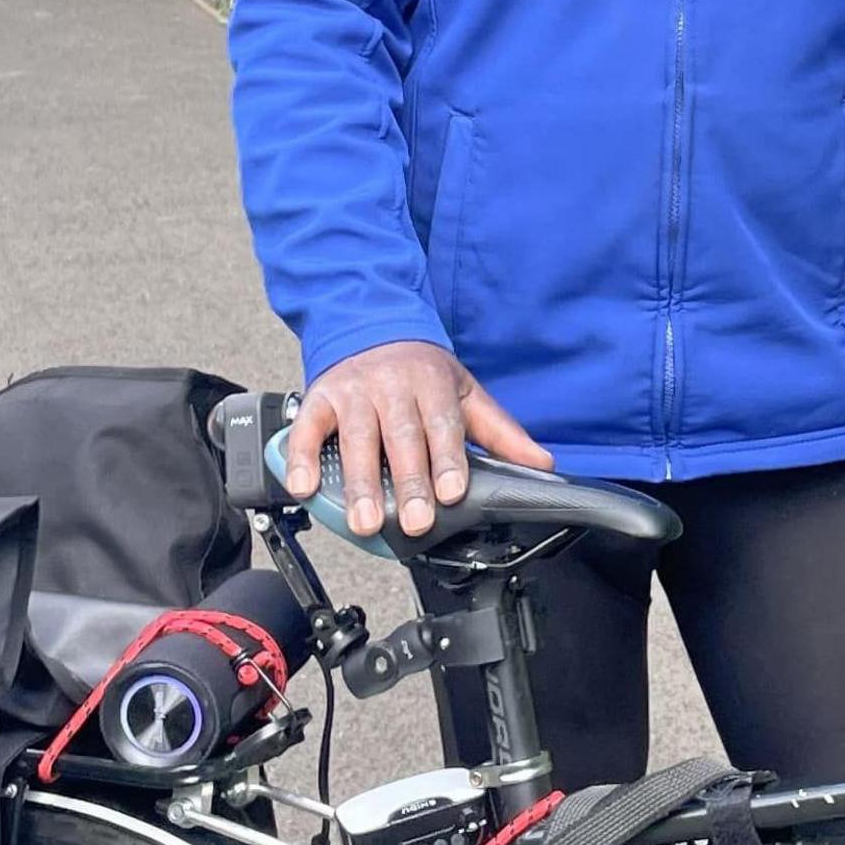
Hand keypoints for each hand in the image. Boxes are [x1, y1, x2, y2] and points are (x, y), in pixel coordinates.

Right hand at [284, 340, 553, 536]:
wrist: (370, 323)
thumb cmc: (420, 370)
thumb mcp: (464, 392)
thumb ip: (500, 431)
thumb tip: (542, 464)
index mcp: (432, 384)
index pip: (442, 426)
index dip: (447, 460)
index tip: (451, 493)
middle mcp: (392, 386)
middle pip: (401, 438)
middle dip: (408, 482)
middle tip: (412, 521)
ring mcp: (353, 392)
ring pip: (356, 439)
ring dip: (359, 482)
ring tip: (363, 521)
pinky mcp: (319, 397)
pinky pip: (307, 429)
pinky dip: (302, 457)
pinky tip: (305, 487)